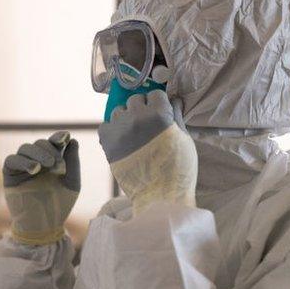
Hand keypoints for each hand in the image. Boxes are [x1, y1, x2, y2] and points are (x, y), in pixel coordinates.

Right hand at [2, 131, 79, 244]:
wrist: (45, 225)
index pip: (53, 142)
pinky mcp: (10, 175)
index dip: (58, 136)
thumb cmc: (60, 205)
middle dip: (50, 150)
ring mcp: (22, 167)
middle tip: (58, 166)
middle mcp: (37, 161)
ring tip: (45, 167)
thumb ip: (73, 162)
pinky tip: (34, 169)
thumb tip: (72, 140)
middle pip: (39, 143)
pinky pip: (11, 160)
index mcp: (52, 160)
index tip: (65, 138)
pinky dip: (22, 161)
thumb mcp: (72, 183)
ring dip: (37, 154)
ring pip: (25, 148)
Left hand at [98, 90, 196, 214]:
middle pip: (135, 100)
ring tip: (134, 134)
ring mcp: (119, 130)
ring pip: (118, 111)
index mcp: (159, 114)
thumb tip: (174, 99)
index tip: (160, 113)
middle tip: (147, 125)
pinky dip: (111, 130)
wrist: (160, 195)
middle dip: (142, 108)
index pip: (155, 93)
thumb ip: (176, 116)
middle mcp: (136, 117)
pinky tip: (121, 140)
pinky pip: (105, 126)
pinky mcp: (107, 143)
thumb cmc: (179, 168)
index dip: (159, 103)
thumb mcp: (184, 138)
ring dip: (126, 118)